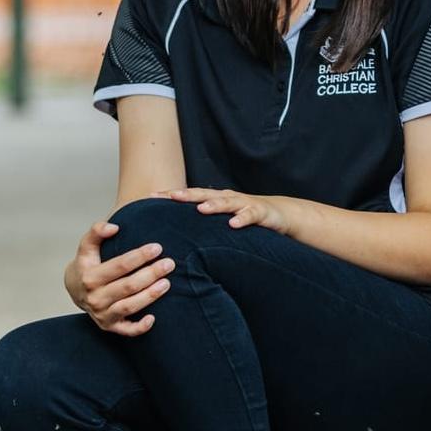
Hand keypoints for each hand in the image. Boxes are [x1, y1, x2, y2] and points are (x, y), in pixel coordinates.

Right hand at [64, 220, 173, 336]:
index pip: (119, 266)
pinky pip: (126, 331)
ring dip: (150, 296)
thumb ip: (97, 231)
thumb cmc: (87, 264)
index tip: (157, 247)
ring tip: (167, 283)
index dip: (139, 256)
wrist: (75, 290)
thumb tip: (114, 227)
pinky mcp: (109, 326)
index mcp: (90, 277)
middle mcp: (95, 298)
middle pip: (128, 286)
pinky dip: (140, 327)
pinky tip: (154, 318)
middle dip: (151, 274)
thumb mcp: (86, 246)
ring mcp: (102, 314)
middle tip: (170, 263)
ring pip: (129, 306)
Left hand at [153, 187, 291, 233]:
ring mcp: (244, 204)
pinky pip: (251, 216)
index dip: (171, 195)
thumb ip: (202, 225)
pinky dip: (243, 219)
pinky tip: (234, 224)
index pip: (190, 196)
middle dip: (187, 195)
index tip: (150, 197)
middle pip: (205, 195)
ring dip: (214, 206)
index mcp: (216, 200)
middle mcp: (228, 198)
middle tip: (170, 196)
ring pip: (227, 203)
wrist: (280, 214)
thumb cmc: (245, 217)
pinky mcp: (260, 213)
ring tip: (201, 209)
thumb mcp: (222, 220)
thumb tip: (174, 235)